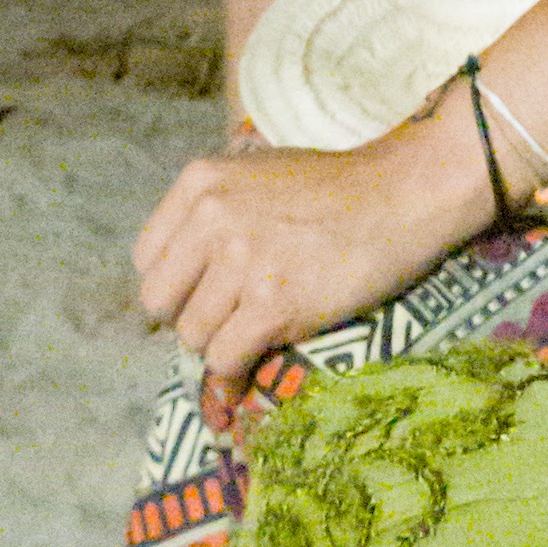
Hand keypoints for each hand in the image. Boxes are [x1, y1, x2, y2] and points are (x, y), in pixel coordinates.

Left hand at [134, 115, 477, 382]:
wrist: (402, 196)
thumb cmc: (335, 188)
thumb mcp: (257, 175)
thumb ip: (212, 214)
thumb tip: (179, 281)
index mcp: (201, 182)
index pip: (145, 259)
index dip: (174, 283)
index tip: (202, 292)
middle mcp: (211, 217)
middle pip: (160, 302)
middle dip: (190, 316)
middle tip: (227, 316)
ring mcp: (242, 261)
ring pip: (193, 336)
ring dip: (222, 341)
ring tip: (257, 327)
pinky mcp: (273, 304)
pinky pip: (224, 360)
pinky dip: (237, 371)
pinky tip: (256, 361)